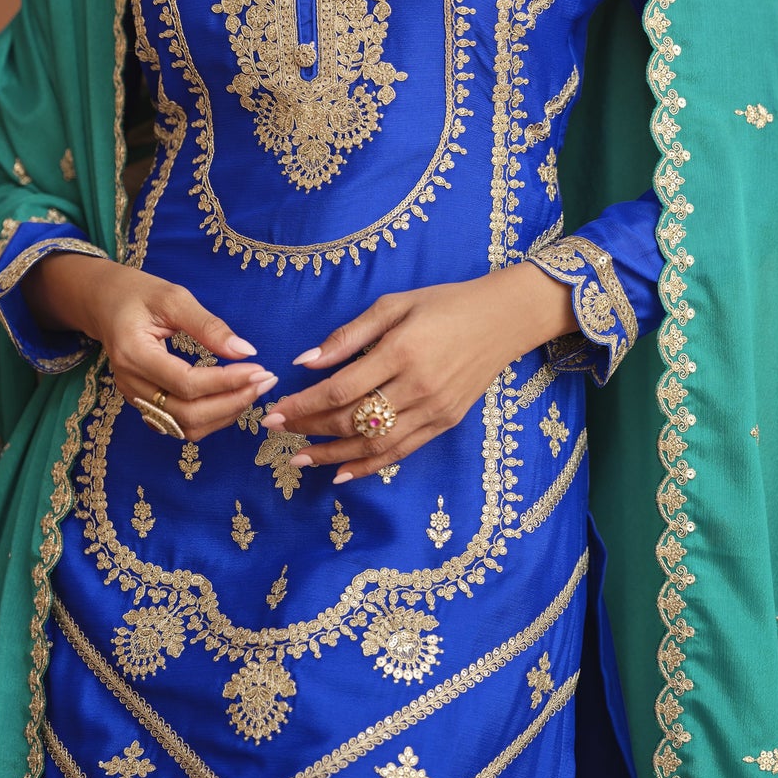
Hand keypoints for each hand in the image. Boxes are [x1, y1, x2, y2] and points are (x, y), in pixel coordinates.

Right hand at [23, 254, 276, 440]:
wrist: (104, 303)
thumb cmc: (138, 294)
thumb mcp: (173, 298)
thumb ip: (208, 326)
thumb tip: (246, 351)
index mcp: (134, 354)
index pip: (186, 383)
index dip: (226, 382)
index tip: (260, 368)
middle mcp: (131, 384)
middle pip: (187, 415)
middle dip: (232, 402)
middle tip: (264, 381)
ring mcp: (136, 399)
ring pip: (185, 427)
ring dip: (224, 415)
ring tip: (253, 390)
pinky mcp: (145, 404)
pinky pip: (180, 424)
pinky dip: (211, 418)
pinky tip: (232, 398)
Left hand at [261, 263, 574, 482]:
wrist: (503, 319)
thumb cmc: (443, 303)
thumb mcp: (393, 305)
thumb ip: (347, 336)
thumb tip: (305, 361)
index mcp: (401, 351)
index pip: (339, 390)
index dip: (302, 405)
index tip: (274, 411)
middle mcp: (417, 386)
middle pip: (352, 420)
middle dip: (309, 429)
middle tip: (277, 431)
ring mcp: (434, 410)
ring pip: (374, 444)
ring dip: (333, 456)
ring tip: (300, 460)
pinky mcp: (445, 423)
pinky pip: (401, 452)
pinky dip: (369, 466)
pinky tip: (342, 473)